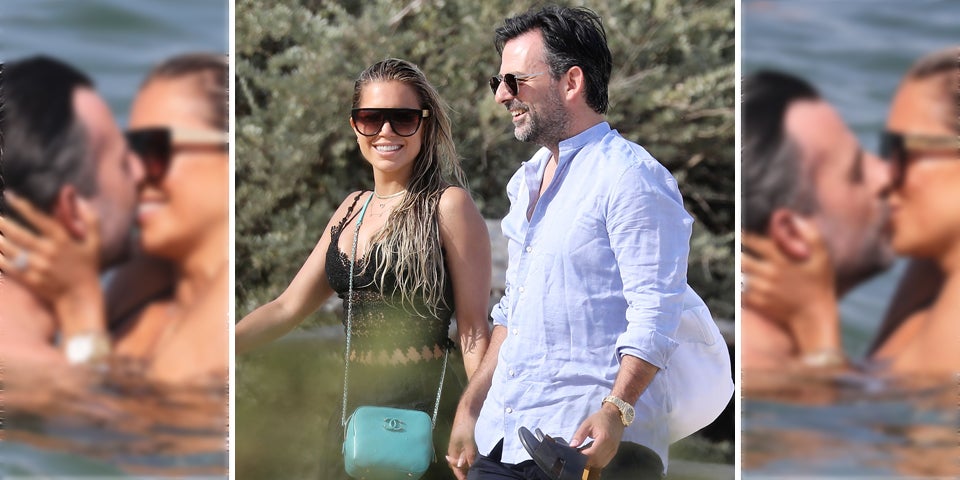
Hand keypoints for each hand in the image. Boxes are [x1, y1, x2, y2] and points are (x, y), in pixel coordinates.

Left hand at [0, 192, 104, 333]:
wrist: (80, 297)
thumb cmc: (87, 267)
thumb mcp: (95, 242)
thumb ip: (90, 218)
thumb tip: (77, 198)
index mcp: (63, 240)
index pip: (39, 218)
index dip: (23, 206)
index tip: (10, 195)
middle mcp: (48, 252)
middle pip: (18, 233)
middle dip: (3, 222)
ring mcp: (37, 267)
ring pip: (10, 249)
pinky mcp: (29, 280)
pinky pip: (7, 266)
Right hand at [445, 409, 477, 479]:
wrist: (468, 408)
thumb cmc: (466, 425)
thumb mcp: (468, 441)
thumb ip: (468, 455)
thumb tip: (467, 466)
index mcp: (453, 450)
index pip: (455, 467)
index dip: (460, 475)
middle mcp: (456, 449)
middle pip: (460, 464)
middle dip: (466, 470)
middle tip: (475, 475)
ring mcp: (462, 444)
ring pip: (466, 458)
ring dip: (471, 464)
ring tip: (479, 468)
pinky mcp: (468, 439)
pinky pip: (470, 452)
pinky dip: (474, 456)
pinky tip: (480, 458)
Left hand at [570, 404, 624, 468]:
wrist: (615, 416)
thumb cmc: (601, 418)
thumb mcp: (587, 424)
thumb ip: (579, 435)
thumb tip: (572, 446)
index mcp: (604, 438)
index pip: (592, 454)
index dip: (582, 456)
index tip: (575, 452)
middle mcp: (610, 447)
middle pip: (596, 461)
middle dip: (586, 460)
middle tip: (578, 454)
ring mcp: (613, 451)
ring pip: (600, 464)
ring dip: (591, 462)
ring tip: (584, 454)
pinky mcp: (614, 452)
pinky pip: (604, 462)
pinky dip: (596, 461)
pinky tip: (591, 454)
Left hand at [742, 218, 840, 354]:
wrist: (814, 316)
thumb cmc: (819, 283)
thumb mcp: (822, 256)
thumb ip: (810, 233)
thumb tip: (792, 216)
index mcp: (781, 259)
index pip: (752, 241)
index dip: (742, 234)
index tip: (737, 229)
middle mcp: (769, 273)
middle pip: (740, 258)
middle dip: (735, 252)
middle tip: (731, 247)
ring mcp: (762, 289)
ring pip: (739, 274)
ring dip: (737, 269)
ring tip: (736, 262)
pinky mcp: (757, 303)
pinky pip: (740, 290)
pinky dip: (739, 285)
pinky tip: (743, 280)